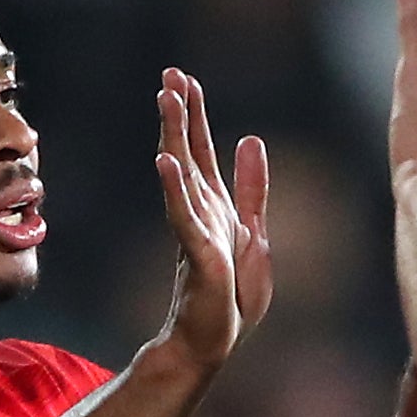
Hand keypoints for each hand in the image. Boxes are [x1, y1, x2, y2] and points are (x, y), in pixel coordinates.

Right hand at [155, 67, 270, 368]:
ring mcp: (195, 231)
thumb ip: (251, 188)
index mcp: (213, 204)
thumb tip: (250, 139)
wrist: (214, 341)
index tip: (183, 78)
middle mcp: (199, 211)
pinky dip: (174, 188)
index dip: (193, 114)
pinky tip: (164, 161)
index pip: (200, 150)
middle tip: (170, 74)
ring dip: (173, 136)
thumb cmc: (231, 294)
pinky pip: (184, 217)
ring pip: (182, 175)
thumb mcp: (252, 231)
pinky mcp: (199, 255)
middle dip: (179, 113)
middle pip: (186, 152)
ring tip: (165, 100)